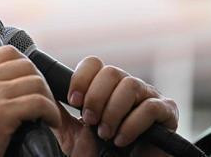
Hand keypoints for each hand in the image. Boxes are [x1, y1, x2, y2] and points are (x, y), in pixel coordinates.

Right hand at [0, 46, 61, 156]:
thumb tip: (8, 81)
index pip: (7, 53)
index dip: (26, 67)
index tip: (30, 83)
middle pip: (25, 65)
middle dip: (40, 82)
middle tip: (43, 99)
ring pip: (35, 82)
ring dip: (48, 98)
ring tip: (47, 113)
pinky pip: (39, 103)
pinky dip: (50, 112)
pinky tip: (49, 122)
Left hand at [52, 56, 178, 155]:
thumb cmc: (99, 153)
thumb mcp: (72, 131)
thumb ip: (60, 111)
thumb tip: (43, 90)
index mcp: (106, 86)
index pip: (93, 63)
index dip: (81, 79)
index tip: (73, 100)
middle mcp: (128, 86)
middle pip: (110, 72)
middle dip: (96, 97)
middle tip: (89, 121)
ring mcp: (149, 97)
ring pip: (129, 85)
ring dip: (112, 111)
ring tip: (105, 134)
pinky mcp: (167, 113)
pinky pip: (150, 107)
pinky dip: (131, 125)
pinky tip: (122, 140)